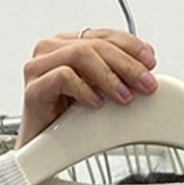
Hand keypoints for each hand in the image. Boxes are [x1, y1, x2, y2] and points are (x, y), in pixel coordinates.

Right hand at [17, 29, 157, 146]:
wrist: (42, 148)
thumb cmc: (67, 119)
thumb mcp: (99, 90)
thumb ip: (116, 72)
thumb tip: (146, 64)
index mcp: (67, 44)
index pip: (103, 35)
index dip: (130, 45)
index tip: (150, 62)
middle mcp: (51, 50)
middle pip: (94, 45)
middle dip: (126, 64)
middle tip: (146, 83)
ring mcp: (38, 67)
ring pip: (80, 55)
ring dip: (109, 76)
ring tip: (125, 97)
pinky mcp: (33, 89)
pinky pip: (62, 77)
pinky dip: (84, 89)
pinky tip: (97, 103)